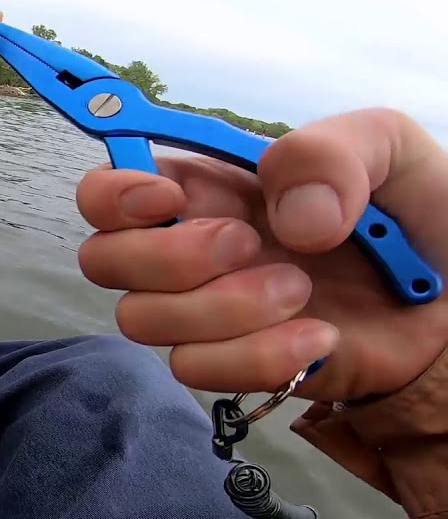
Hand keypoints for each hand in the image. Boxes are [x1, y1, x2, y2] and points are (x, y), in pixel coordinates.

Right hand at [76, 109, 447, 401]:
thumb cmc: (419, 219)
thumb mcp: (390, 150)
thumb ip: (329, 152)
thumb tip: (286, 223)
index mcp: (208, 186)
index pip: (105, 189)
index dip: (113, 194)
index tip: (167, 199)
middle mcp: (188, 247)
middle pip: (103, 259)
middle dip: (169, 256)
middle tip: (249, 244)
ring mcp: (203, 309)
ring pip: (143, 319)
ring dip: (223, 308)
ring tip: (302, 292)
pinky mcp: (229, 362)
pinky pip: (195, 368)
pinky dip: (257, 355)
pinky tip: (317, 339)